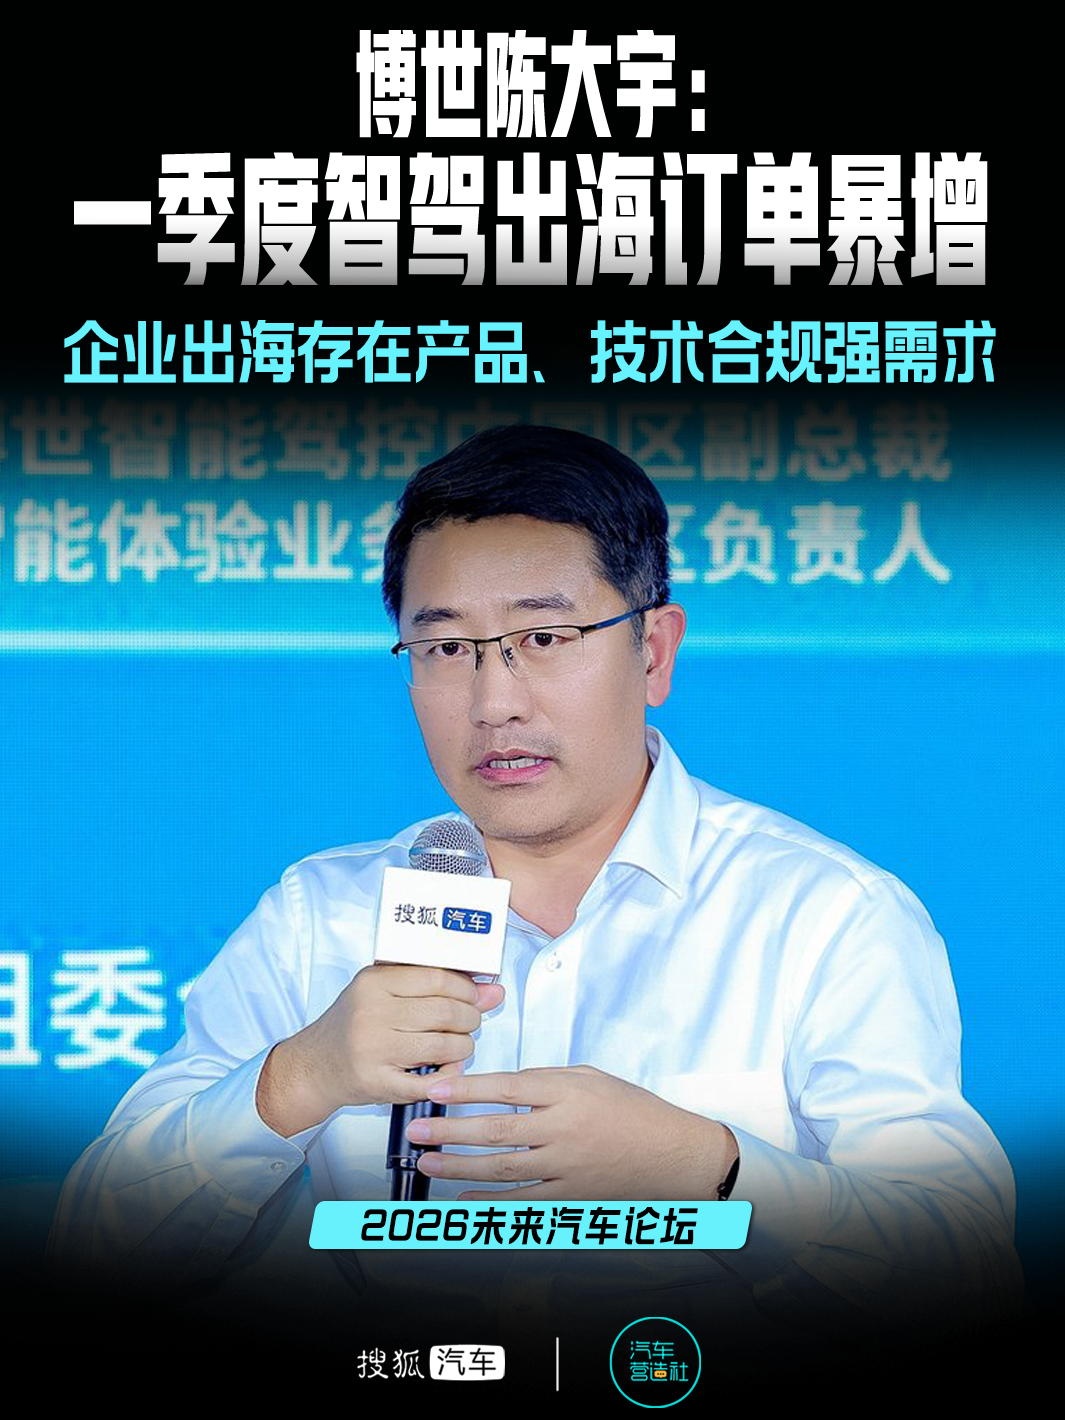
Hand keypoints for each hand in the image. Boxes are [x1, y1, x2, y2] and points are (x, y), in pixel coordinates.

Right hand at [256, 965, 504, 1135]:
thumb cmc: (354, 1024)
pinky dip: (449, 1077)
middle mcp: (372, 1013)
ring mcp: (374, 1050)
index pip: (438, 978)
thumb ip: (433, 987)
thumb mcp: (383, 992)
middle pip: (445, 1012)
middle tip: (471, 1022)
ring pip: (444, 1047)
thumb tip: (493, 991)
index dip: (467, 988)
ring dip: (464, 1048)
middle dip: (470, 1019)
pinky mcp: (377, 1083)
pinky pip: (430, 1082)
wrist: (314, 1066)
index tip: (477, 995)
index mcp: (374, 982)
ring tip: (460, 1045)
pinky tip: (448, 1070)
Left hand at [405, 1065, 737, 1200]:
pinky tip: (462, 1197)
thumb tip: (503, 1084)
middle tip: (416, 1129)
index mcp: (567, 1092)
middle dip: (450, 1130)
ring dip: (460, 1166)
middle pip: (496, 1131)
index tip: (435, 1088)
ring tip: (427, 1161)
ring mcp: (565, 1166)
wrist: (671, 1152)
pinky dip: (490, 1201)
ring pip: (502, 1169)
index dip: (467, 1090)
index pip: (506, 1088)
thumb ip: (545, 1078)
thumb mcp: (590, 1076)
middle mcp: (563, 1129)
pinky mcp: (569, 1194)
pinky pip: (523, 1200)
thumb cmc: (631, 1108)